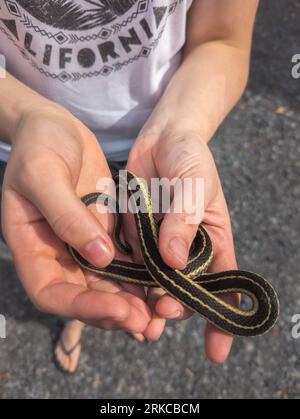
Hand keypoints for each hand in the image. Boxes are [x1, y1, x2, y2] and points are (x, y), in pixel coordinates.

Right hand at [2, 106, 150, 332]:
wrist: (54, 127)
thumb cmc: (39, 144)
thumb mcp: (44, 174)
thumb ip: (67, 216)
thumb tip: (100, 258)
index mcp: (31, 246)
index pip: (50, 292)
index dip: (80, 308)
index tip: (116, 310)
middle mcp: (56, 254)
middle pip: (82, 297)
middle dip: (113, 313)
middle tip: (146, 323)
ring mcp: (81, 245)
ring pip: (106, 285)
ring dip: (131, 302)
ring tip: (158, 314)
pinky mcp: (103, 233)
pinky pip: (122, 262)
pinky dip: (139, 276)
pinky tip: (160, 283)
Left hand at [125, 129, 237, 362]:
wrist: (163, 136)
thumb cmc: (190, 157)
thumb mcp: (194, 184)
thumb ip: (185, 221)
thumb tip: (174, 263)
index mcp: (213, 239)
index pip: (223, 284)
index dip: (221, 317)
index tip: (216, 350)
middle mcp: (187, 248)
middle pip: (185, 289)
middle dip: (176, 307)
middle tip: (160, 314)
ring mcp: (161, 244)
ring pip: (156, 282)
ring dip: (148, 302)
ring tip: (139, 322)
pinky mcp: (137, 235)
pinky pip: (133, 262)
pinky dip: (128, 279)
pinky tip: (119, 292)